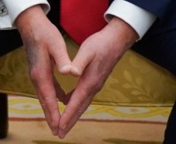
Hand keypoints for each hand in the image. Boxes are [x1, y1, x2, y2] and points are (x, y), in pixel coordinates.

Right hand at [16, 6, 71, 136]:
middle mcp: (36, 76)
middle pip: (44, 101)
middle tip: (58, 133)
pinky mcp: (39, 70)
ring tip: (58, 123)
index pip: (48, 98)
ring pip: (45, 96)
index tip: (58, 127)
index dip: (54, 113)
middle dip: (51, 118)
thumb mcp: (56, 44)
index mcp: (41, 73)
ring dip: (51, 110)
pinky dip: (53, 97)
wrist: (30, 23)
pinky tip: (61, 100)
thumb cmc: (44, 32)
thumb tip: (69, 72)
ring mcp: (36, 74)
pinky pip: (47, 88)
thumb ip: (63, 59)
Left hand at [57, 17, 136, 136]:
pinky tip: (67, 101)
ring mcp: (95, 85)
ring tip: (63, 124)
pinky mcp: (95, 81)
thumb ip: (78, 63)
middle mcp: (93, 87)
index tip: (59, 127)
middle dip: (70, 121)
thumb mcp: (87, 51)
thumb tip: (70, 73)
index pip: (76, 103)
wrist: (116, 41)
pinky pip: (83, 96)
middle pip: (80, 108)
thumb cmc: (100, 44)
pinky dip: (75, 103)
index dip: (67, 116)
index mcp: (89, 82)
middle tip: (59, 134)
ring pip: (82, 104)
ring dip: (73, 115)